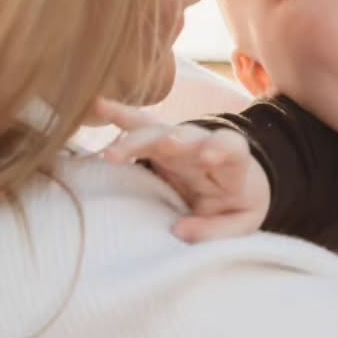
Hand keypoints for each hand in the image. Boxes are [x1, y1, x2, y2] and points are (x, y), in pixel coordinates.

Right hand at [93, 99, 271, 241]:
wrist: (232, 188)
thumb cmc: (235, 206)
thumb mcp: (241, 223)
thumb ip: (217, 230)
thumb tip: (180, 230)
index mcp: (232, 165)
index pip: (232, 148)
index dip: (221, 148)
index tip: (208, 156)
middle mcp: (202, 146)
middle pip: (189, 137)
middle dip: (176, 139)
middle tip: (166, 144)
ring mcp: (177, 143)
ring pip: (156, 134)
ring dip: (136, 140)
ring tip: (113, 154)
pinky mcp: (156, 144)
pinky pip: (136, 125)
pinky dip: (118, 116)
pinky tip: (97, 106)